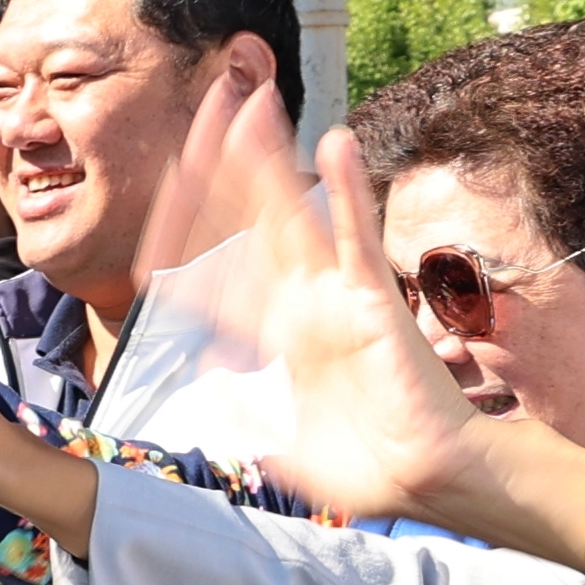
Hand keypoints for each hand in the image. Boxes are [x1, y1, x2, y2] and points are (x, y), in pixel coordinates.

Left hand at [180, 83, 584, 562]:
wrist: (422, 481)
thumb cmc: (360, 465)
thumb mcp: (278, 439)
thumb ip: (242, 408)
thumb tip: (207, 375)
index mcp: (269, 331)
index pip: (212, 266)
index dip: (182, 227)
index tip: (161, 184)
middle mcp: (296, 302)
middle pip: (246, 221)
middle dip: (221, 166)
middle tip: (204, 107)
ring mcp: (332, 296)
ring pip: (290, 215)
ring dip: (268, 160)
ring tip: (252, 103)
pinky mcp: (373, 300)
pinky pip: (355, 238)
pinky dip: (348, 192)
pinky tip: (336, 144)